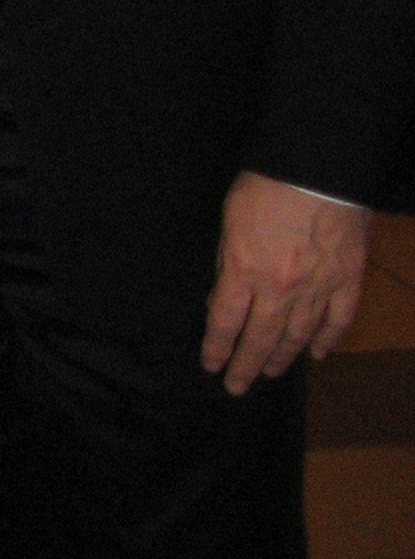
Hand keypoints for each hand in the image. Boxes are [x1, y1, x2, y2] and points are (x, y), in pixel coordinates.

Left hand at [199, 170, 369, 394]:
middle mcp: (279, 287)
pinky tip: (315, 354)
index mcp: (243, 270)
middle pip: (259, 337)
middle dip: (245, 365)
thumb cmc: (265, 187)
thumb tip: (227, 292)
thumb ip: (228, 261)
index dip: (217, 348)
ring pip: (297, 334)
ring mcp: (317, 287)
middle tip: (236, 388)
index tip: (211, 366)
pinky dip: (326, 340)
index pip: (224, 322)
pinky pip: (337, 319)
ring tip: (270, 374)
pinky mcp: (347, 279)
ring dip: (282, 358)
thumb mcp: (229, 221)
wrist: (318, 170)